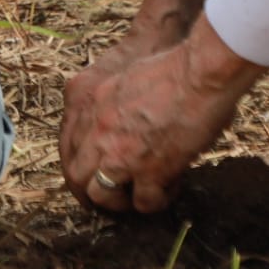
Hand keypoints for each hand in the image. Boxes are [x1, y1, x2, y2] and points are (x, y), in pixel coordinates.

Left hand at [60, 0, 202, 194]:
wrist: (199, 73)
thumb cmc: (175, 66)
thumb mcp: (128, 76)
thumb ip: (117, 100)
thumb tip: (126, 118)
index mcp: (91, 102)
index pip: (69, 142)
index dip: (79, 162)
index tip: (92, 170)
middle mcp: (98, 129)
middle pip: (75, 174)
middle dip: (89, 190)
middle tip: (109, 196)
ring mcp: (120, 153)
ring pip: (101, 195)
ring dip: (119, 202)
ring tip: (137, 197)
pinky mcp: (149, 171)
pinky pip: (143, 202)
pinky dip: (156, 201)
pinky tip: (170, 187)